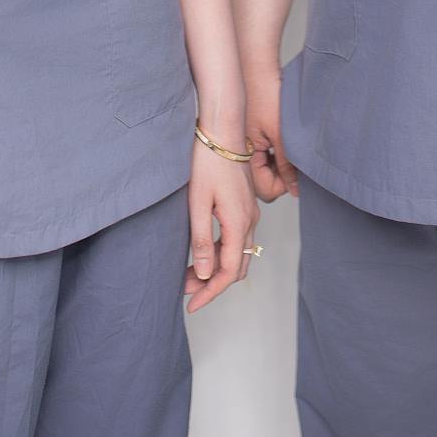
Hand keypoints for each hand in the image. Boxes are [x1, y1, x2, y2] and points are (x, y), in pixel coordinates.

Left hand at [183, 150, 260, 313]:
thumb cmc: (207, 163)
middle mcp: (250, 222)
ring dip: (216, 268)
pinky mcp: (245, 206)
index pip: (227, 273)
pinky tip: (204, 250)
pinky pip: (239, 240)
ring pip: (238, 255)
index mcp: (239, 224)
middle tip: (185, 290)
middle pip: (236, 268)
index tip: (191, 305)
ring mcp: (250, 213)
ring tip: (189, 273)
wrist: (222, 131)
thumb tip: (204, 274)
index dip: (210, 293)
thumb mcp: (197, 203)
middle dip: (212, 284)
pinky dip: (222, 253)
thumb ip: (202, 240)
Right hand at [241, 69, 297, 200]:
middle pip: (264, 183)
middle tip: (293, 155)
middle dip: (281, 174)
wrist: (255, 68)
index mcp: (246, 158)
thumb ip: (288, 166)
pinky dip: (273, 152)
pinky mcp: (248, 138)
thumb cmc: (266, 97)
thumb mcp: (283, 135)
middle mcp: (242, 157)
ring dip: (278, 163)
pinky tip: (280, 137)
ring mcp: (245, 148)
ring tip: (287, 143)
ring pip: (264, 170)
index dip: (285, 183)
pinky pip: (262, 157)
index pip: (266, 191)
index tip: (295, 167)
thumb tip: (295, 190)